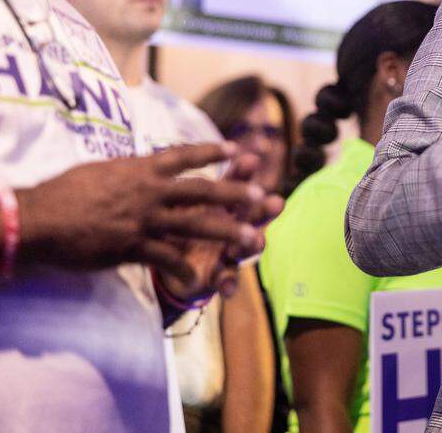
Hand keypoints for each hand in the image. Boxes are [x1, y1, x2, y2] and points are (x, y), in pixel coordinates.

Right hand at [16, 143, 279, 286]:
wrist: (36, 219)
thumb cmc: (62, 193)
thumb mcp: (100, 171)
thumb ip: (126, 172)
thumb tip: (139, 167)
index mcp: (140, 169)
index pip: (182, 156)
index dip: (210, 151)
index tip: (235, 147)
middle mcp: (148, 191)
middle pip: (201, 190)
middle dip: (234, 193)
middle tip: (262, 196)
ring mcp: (143, 219)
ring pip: (195, 224)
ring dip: (227, 232)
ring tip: (252, 239)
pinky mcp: (131, 246)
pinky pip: (166, 259)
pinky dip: (184, 271)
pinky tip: (200, 281)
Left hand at [157, 152, 282, 303]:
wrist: (165, 264)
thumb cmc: (172, 225)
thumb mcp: (176, 203)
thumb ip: (181, 185)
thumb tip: (178, 153)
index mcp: (217, 202)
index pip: (233, 182)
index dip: (243, 172)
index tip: (251, 160)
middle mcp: (228, 224)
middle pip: (249, 213)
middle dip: (263, 208)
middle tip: (277, 202)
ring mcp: (226, 249)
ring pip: (244, 246)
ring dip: (253, 243)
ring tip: (257, 241)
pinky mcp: (217, 274)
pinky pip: (225, 279)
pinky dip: (228, 283)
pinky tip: (228, 288)